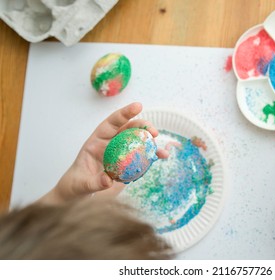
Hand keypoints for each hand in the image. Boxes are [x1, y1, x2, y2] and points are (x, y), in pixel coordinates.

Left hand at [39, 102, 167, 204]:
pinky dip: (152, 156)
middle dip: (143, 127)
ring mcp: (121, 153)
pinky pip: (141, 157)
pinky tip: (162, 157)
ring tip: (162, 152)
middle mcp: (111, 144)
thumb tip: (108, 180)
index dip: (125, 113)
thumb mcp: (81, 184)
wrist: (80, 193)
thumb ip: (94, 182)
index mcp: (97, 141)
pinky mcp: (127, 163)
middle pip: (129, 129)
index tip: (138, 106)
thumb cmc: (77, 184)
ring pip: (138, 142)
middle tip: (155, 133)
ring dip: (151, 144)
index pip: (112, 123)